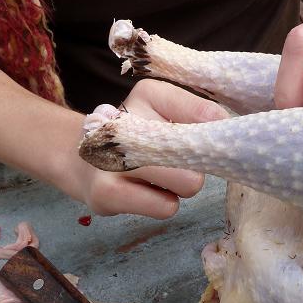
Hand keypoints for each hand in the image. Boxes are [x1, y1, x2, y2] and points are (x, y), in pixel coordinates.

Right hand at [72, 79, 228, 218]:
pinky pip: (166, 207)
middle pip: (197, 154)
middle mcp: (126, 122)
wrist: (80, 160)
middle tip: (180, 162)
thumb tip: (222, 124)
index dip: (217, 130)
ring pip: (187, 184)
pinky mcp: (106, 194)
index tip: (215, 137)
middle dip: (198, 164)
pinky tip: (147, 193)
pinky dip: (164, 204)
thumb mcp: (164, 111)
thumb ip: (197, 113)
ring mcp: (113, 159)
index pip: (204, 112)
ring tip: (160, 177)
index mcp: (148, 95)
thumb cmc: (136, 136)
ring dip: (181, 186)